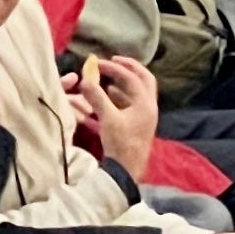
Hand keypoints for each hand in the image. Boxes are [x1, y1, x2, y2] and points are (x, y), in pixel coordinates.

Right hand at [80, 53, 161, 176]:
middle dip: (129, 69)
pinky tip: (102, 101)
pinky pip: (128, 108)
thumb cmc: (121, 144)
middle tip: (113, 61)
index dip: (115, 68)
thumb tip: (86, 80)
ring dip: (121, 86)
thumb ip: (97, 98)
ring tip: (105, 81)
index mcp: (145, 103)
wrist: (126, 172)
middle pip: (143, 80)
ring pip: (136, 95)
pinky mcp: (136, 127)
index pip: (132, 77)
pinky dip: (116, 101)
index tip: (98, 63)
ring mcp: (144, 118)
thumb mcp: (108, 119)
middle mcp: (148, 108)